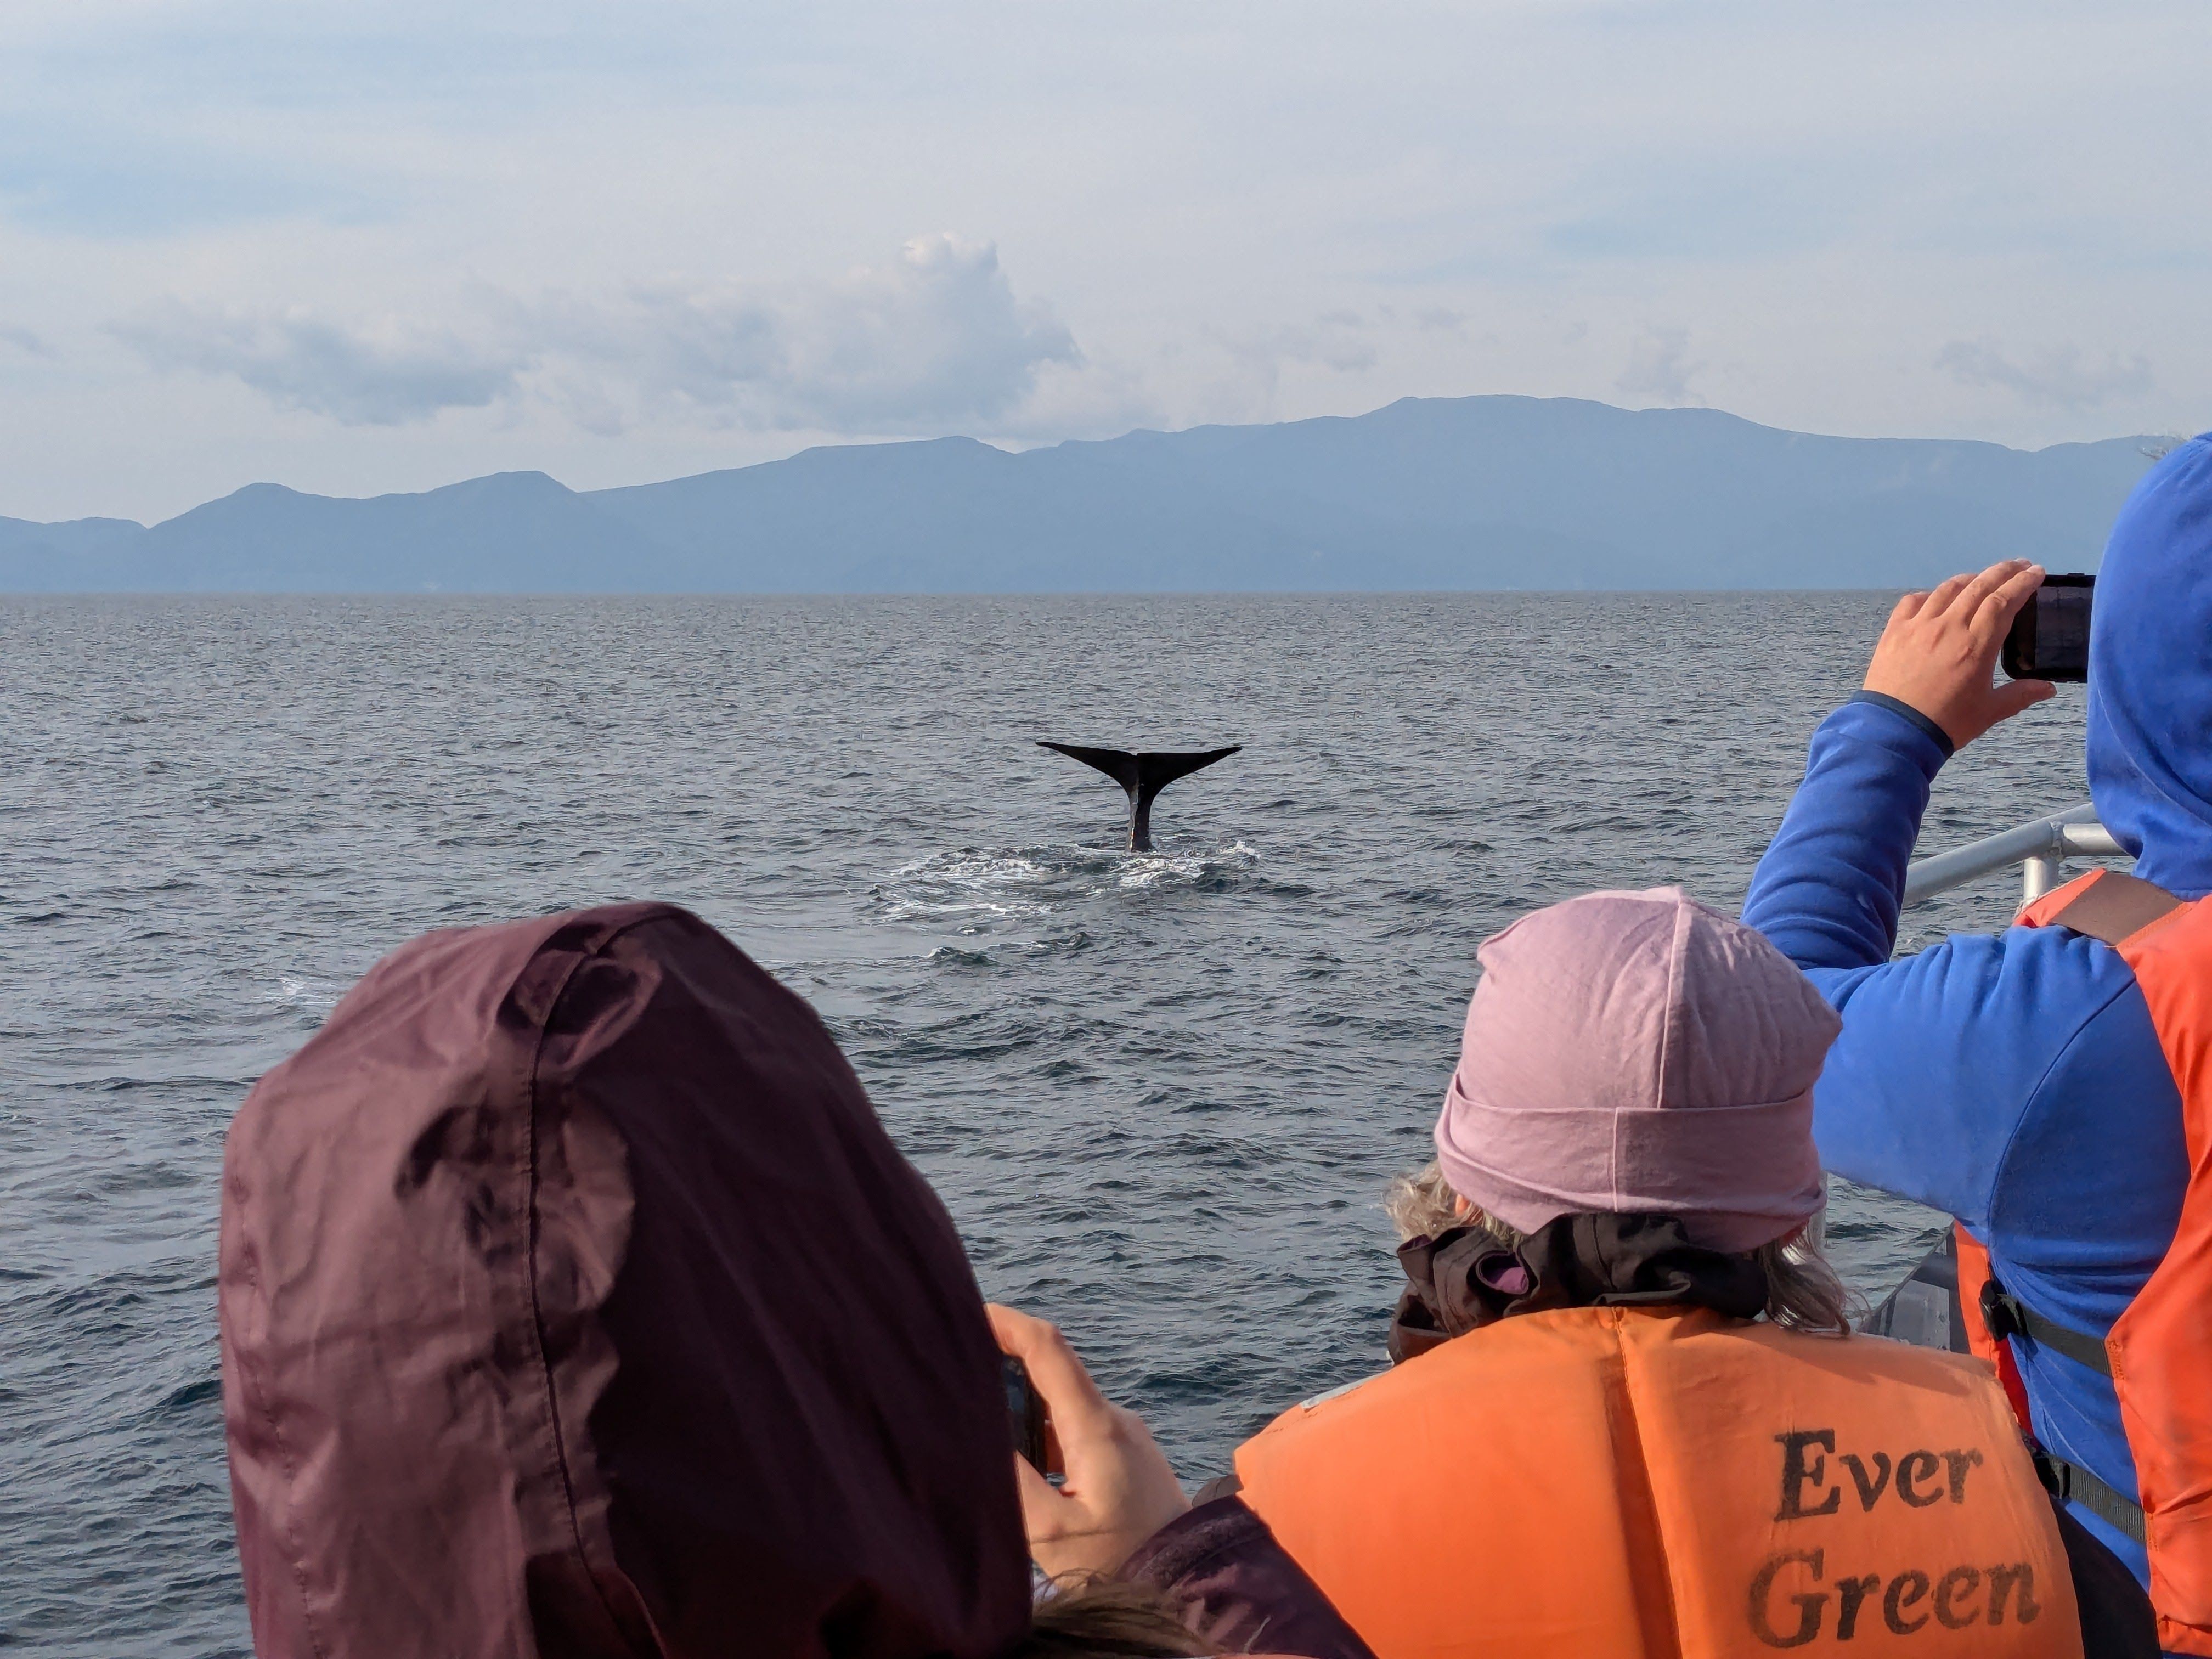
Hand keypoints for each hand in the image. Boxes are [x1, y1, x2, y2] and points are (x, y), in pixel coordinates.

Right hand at [986, 1303, 1190, 1579]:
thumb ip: (1012, 1484)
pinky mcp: (1126, 1454)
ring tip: (982, 1430)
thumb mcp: (1053, 1534)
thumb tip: (978, 1439)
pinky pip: (1076, 1428)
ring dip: (1023, 1409)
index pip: (1048, 1349)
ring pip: (1061, 1404)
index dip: (1007, 1324)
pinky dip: (1043, 1433)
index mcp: (1095, 1425)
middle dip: (1004, 1371)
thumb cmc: (1122, 1561)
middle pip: (1050, 1372)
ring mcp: (1123, 1434)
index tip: (970, 1313)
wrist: (1189, 1581)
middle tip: (959, 1384)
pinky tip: (1021, 1463)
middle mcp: (1113, 1418)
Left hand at [1862, 559, 2056, 748]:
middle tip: (2020, 565)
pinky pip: (1913, 601)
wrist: (1893, 731)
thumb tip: (2049, 688)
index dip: (2022, 583)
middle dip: (2003, 571)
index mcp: (1977, 645)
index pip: (2004, 601)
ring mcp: (1918, 627)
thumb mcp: (1989, 711)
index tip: (2036, 572)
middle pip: (1980, 587)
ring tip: (1983, 578)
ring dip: (1970, 579)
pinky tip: (1937, 598)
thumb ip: (2020, 695)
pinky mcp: (1894, 632)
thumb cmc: (1946, 723)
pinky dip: (1930, 595)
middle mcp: (1948, 627)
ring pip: (1948, 589)